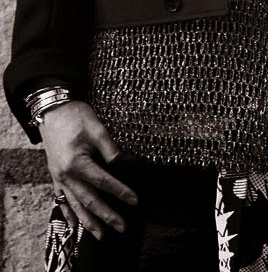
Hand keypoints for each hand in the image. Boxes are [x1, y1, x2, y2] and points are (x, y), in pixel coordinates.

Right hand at [39, 101, 136, 238]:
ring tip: (100, 235)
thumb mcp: (97, 129)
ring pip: (74, 205)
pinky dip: (69, 213)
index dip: (120, 191)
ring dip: (88, 221)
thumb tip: (125, 166)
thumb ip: (111, 150)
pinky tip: (74, 225)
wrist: (53, 111)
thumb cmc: (76, 117)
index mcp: (77, 163)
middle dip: (105, 215)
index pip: (103, 182)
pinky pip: (62, 200)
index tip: (135, 200)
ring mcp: (58, 178)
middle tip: (121, 227)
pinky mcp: (55, 176)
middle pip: (88, 200)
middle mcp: (65, 175)